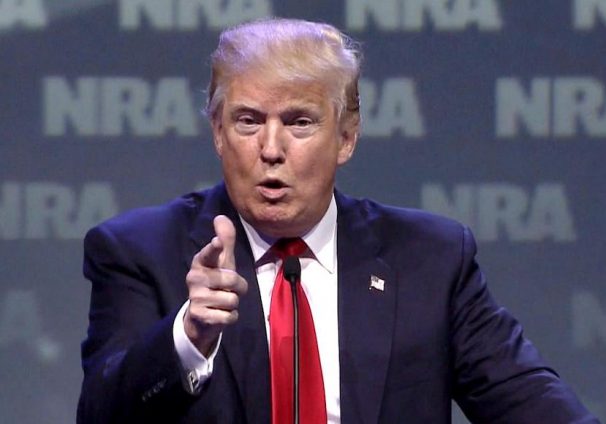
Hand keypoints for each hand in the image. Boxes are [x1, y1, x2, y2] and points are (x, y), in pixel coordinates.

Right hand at [184, 215, 247, 355]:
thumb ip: (225, 241)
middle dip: (239, 287)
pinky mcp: (199, 315)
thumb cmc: (216, 282)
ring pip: (232, 300)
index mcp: (201, 262)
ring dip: (233, 303)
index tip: (217, 242)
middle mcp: (194, 277)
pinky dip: (230, 317)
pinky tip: (219, 314)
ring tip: (222, 302)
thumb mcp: (222, 262)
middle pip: (232, 280)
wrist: (201, 316)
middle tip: (228, 289)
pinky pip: (229, 316)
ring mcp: (195, 297)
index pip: (209, 254)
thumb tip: (221, 217)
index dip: (214, 248)